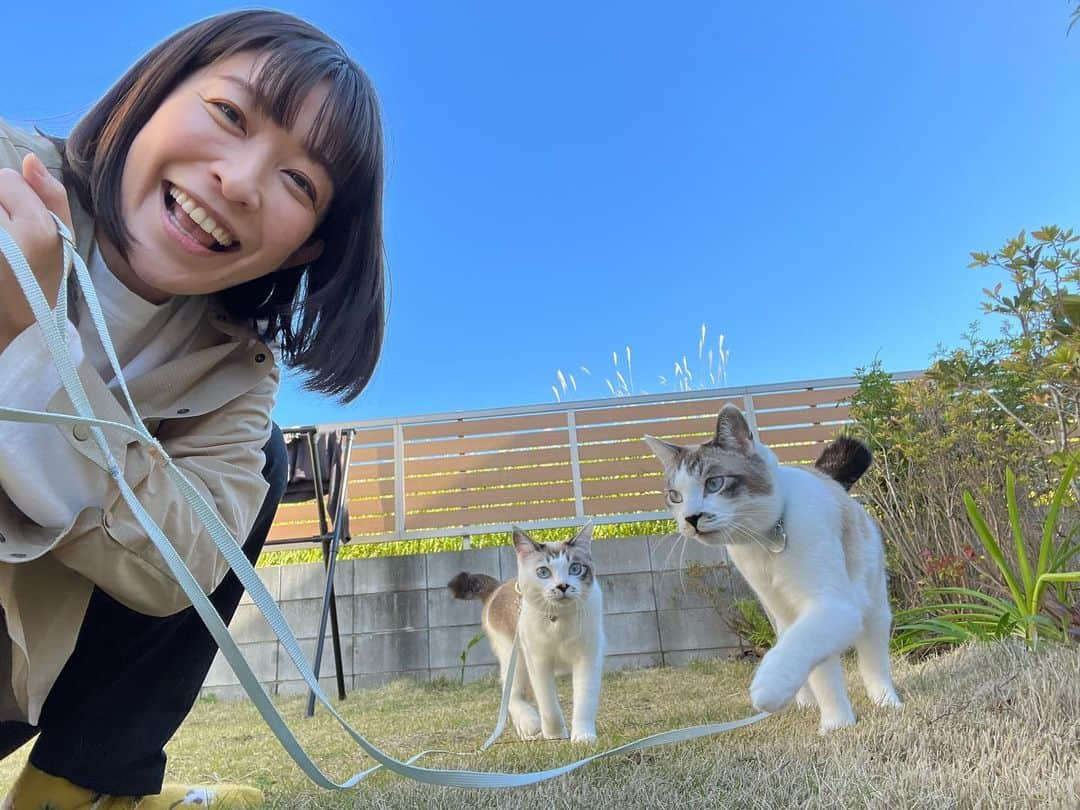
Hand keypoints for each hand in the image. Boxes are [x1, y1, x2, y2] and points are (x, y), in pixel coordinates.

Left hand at [0, 153, 75, 346]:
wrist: (14, 322)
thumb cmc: (43, 279)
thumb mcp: (63, 240)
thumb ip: (53, 196)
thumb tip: (29, 158)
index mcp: (34, 229)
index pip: (6, 178)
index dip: (15, 198)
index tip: (22, 226)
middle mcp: (1, 233)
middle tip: (8, 239)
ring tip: (2, 246)